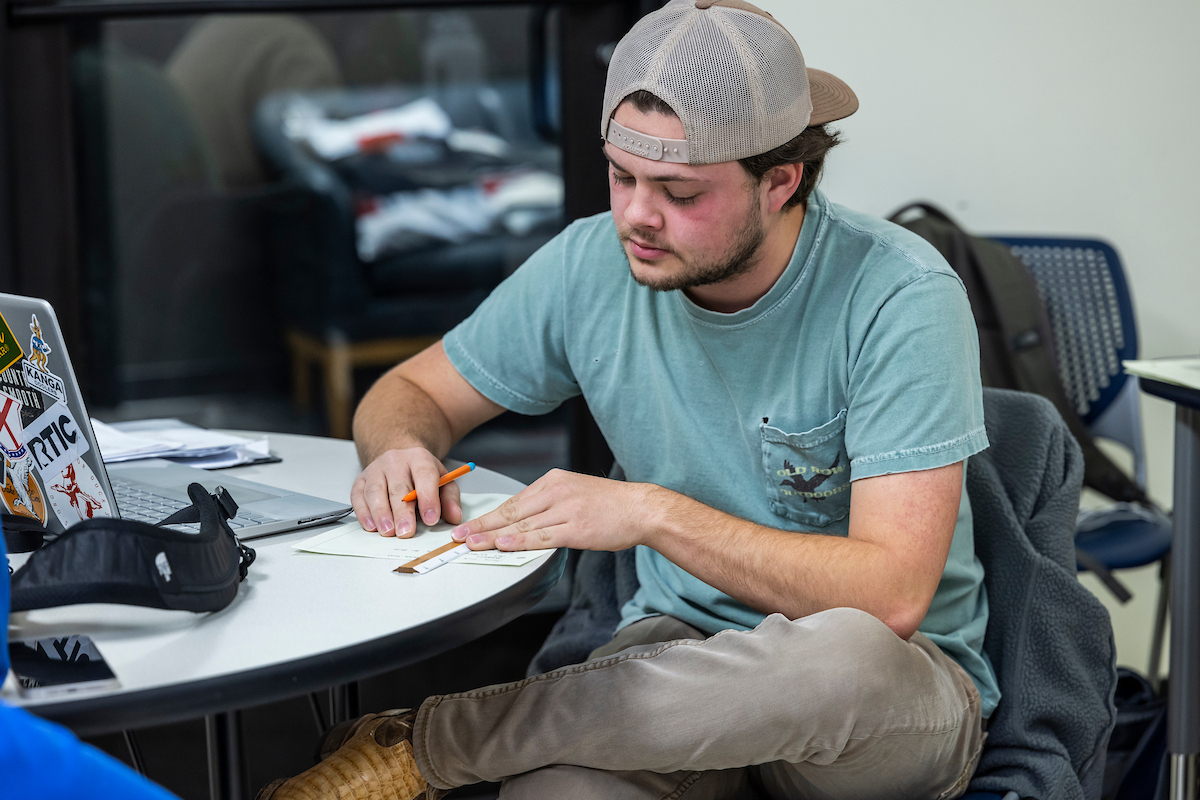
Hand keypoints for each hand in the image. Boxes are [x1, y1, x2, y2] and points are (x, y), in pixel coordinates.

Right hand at [350, 447, 463, 537]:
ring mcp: (375, 469)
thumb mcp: (443, 481)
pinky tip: (371, 526)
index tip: (431, 519)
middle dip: (403, 512)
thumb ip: (450, 499)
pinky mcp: (360, 480)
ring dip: (381, 513)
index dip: (428, 498)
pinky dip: (363, 512)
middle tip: (406, 532)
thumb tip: (455, 517)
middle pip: (398, 487)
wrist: (400, 460)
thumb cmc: (422, 476)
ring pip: (376, 491)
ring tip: (388, 532)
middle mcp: (395, 461)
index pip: (424, 476)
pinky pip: (358, 496)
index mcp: (419, 458)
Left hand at [449, 469, 652, 551]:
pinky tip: (502, 545)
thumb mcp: (576, 492)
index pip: (514, 501)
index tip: (469, 526)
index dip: (489, 516)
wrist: (641, 508)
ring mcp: (566, 509)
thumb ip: (550, 503)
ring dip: (493, 536)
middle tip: (459, 536)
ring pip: (522, 524)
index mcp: (553, 481)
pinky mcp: (577, 528)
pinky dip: (519, 541)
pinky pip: (542, 535)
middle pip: (511, 512)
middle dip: (482, 525)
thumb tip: (524, 521)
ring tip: (472, 544)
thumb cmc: (611, 504)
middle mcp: (556, 492)